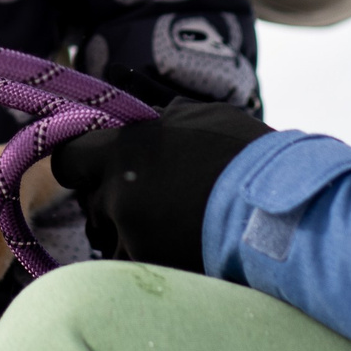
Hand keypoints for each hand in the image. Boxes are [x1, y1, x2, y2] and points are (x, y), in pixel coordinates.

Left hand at [50, 100, 273, 271]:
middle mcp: (120, 188)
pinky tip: (177, 249)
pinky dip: (147, 260)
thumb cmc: (244, 155)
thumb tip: (123, 86)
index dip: (81, 166)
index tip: (94, 172)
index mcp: (128, 145)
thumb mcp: (197, 117)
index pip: (69, 158)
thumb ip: (153, 115)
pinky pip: (129, 265)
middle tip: (149, 205)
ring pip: (108, 238)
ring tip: (171, 229)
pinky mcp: (150, 264)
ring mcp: (132, 230)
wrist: (280, 207)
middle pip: (90, 203)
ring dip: (128, 235)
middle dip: (111, 204)